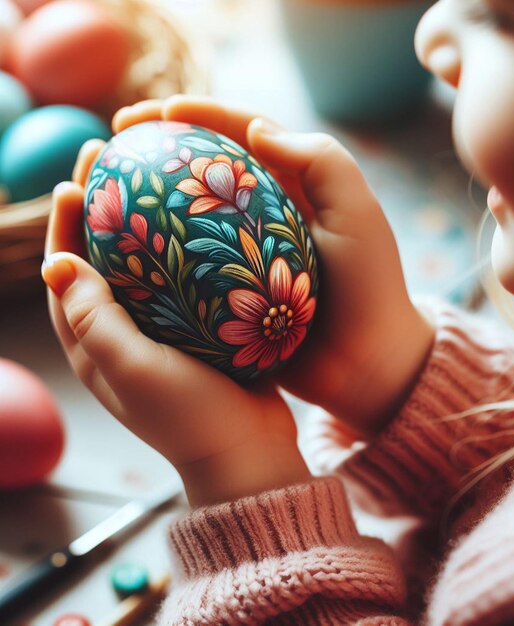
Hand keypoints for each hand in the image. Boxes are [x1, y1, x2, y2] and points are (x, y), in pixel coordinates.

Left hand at [43, 143, 309, 506]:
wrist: (246, 452)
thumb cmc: (190, 418)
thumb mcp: (134, 370)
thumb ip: (94, 319)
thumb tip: (55, 261)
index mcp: (95, 347)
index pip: (66, 277)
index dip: (66, 227)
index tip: (77, 180)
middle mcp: (122, 337)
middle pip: (103, 263)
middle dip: (102, 213)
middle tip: (114, 164)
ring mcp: (162, 335)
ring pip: (146, 269)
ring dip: (145, 225)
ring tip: (157, 182)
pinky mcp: (198, 334)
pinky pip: (184, 282)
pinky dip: (186, 250)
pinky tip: (205, 225)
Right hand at [110, 97, 433, 436]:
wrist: (368, 363)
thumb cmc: (370, 287)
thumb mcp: (357, 214)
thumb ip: (320, 162)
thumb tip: (255, 128)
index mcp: (292, 187)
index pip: (240, 136)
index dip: (199, 115)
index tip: (157, 112)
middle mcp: (262, 215)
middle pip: (203, 169)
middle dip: (158, 146)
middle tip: (114, 140)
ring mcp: (242, 255)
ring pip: (186, 216)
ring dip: (146, 199)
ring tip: (104, 186)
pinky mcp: (229, 293)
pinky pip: (185, 267)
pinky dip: (155, 254)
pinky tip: (120, 248)